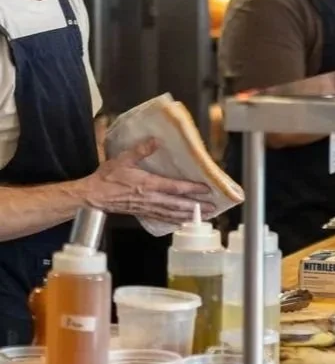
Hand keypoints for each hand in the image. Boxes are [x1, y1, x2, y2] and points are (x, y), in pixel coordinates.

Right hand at [80, 139, 213, 227]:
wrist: (92, 196)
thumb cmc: (107, 177)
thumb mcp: (123, 159)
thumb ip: (140, 150)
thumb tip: (156, 140)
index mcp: (148, 185)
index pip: (175, 187)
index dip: (192, 189)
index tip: (207, 189)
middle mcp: (150, 198)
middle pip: (178, 204)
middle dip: (197, 207)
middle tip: (213, 208)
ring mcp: (146, 208)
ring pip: (172, 214)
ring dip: (189, 216)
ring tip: (205, 216)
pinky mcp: (142, 213)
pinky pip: (162, 218)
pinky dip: (175, 221)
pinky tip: (183, 223)